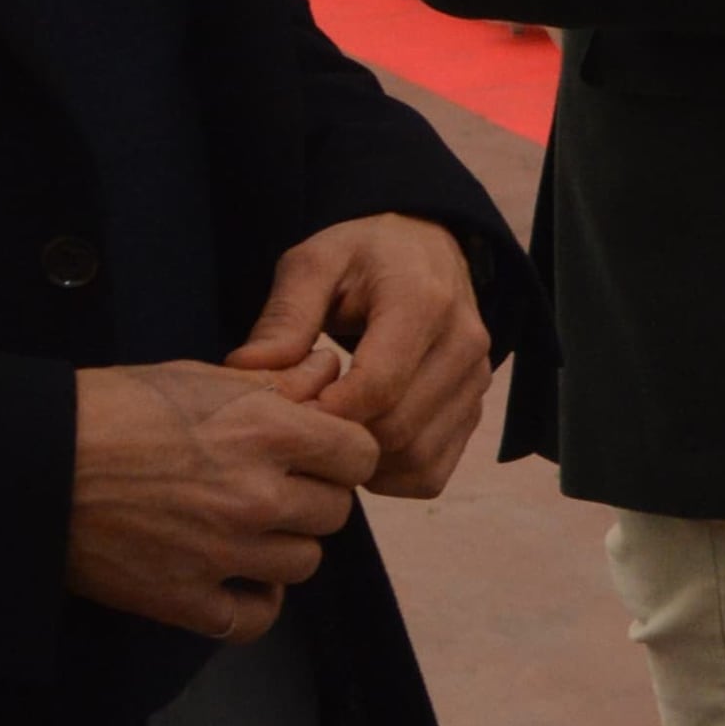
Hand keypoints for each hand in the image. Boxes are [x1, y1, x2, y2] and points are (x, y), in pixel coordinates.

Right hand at [68, 356, 379, 640]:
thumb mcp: (199, 377)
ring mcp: (223, 553)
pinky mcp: (184, 598)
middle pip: (335, 512)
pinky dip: (253, 603)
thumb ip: (275, 383)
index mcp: (267, 433)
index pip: (360, 455)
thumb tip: (328, 372)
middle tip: (273, 487)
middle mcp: (257, 497)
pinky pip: (256, 618)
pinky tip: (235, 579)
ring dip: (283, 548)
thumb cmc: (110, 409)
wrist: (33, 463)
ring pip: (304, 563)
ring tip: (246, 528)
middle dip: (311, 498)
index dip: (342, 453)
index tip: (318, 455)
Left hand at [229, 211, 494, 494]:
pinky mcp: (475, 408)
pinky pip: (434, 470)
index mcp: (423, 302)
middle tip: (299, 429)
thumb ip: (284, 317)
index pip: (379, 384)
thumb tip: (247, 371)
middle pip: (399, 428)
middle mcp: (464, 344)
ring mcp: (476, 380)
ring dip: (364, 463)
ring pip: (418, 457)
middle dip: (340, 440)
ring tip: (328, 437)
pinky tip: (361, 449)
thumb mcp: (313, 264)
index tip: (286, 411)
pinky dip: (392, 476)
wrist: (426, 249)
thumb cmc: (362, 256)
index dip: (326, 413)